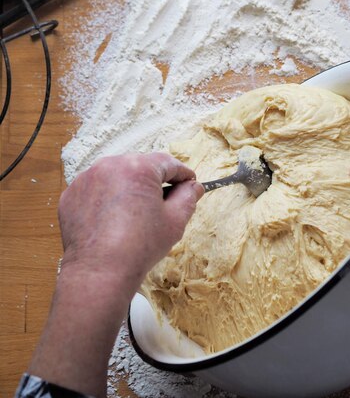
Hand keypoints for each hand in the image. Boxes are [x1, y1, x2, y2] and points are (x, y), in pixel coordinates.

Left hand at [58, 152, 203, 296]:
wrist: (100, 272)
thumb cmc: (139, 246)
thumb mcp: (175, 220)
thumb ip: (188, 197)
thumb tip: (193, 186)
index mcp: (139, 168)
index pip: (168, 163)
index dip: (183, 174)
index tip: (189, 184)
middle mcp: (110, 165)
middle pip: (141, 166)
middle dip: (154, 181)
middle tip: (164, 202)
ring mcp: (87, 179)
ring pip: (117, 176)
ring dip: (130, 187)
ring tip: (137, 212)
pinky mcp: (71, 194)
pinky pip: (96, 188)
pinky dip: (107, 198)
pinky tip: (115, 219)